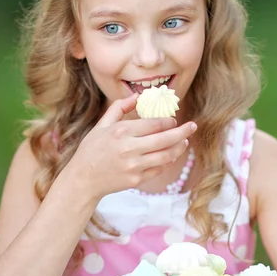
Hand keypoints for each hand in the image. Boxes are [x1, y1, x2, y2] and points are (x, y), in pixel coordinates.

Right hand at [69, 95, 196, 200]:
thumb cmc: (92, 150)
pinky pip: (159, 169)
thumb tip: (137, 96)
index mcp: (121, 131)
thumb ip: (119, 107)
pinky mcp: (136, 179)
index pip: (154, 124)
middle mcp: (129, 148)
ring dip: (179, 148)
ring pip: (166, 156)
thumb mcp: (102, 125)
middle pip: (165, 139)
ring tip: (184, 142)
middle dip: (183, 132)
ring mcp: (134, 166)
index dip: (168, 121)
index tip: (173, 120)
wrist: (83, 179)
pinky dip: (167, 162)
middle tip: (193, 126)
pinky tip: (170, 156)